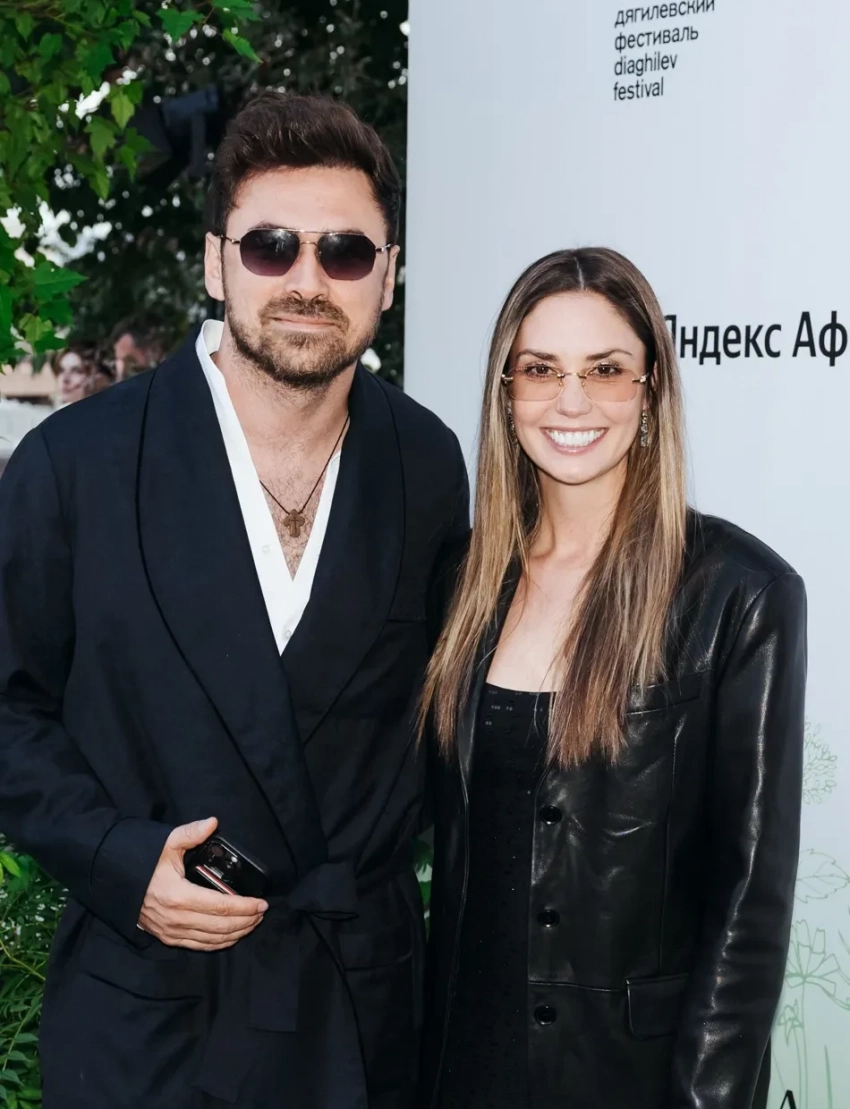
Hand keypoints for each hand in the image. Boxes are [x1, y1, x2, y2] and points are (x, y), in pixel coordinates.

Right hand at [138, 817, 267, 950]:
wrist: (117, 883)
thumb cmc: (144, 863)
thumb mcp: (166, 843)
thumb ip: (191, 833)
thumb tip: (212, 822)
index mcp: (179, 896)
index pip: (221, 906)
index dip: (245, 907)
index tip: (262, 903)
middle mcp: (177, 919)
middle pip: (221, 926)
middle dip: (246, 921)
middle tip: (261, 913)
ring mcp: (172, 931)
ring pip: (213, 939)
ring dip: (236, 933)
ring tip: (252, 923)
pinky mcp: (169, 938)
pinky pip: (199, 946)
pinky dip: (219, 943)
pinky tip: (232, 935)